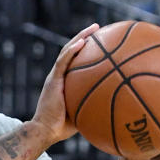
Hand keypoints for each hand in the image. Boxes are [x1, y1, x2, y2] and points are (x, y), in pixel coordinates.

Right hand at [29, 23, 99, 146]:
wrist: (44, 131)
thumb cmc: (62, 128)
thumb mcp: (83, 113)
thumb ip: (94, 105)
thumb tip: (115, 106)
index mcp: (64, 81)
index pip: (75, 60)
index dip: (85, 49)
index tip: (98, 41)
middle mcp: (59, 75)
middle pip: (71, 50)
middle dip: (84, 37)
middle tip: (98, 28)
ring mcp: (54, 76)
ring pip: (67, 51)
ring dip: (81, 37)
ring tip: (94, 28)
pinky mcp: (52, 81)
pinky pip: (63, 62)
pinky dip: (72, 51)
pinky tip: (83, 42)